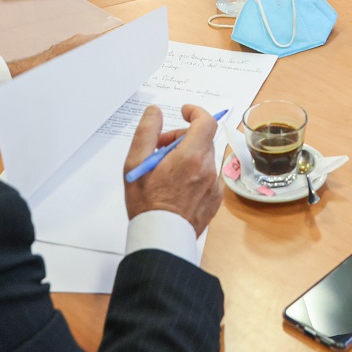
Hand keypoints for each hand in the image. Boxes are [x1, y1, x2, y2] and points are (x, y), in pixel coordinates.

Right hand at [124, 103, 222, 233]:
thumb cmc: (147, 203)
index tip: (184, 112)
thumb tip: (155, 112)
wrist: (161, 239)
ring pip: (204, 158)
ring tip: (166, 172)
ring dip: (188, 156)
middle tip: (161, 148)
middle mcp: (208, 169)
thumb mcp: (136, 164)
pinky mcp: (216, 199)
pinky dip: (195, 174)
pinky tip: (177, 187)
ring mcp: (214, 186)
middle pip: (202, 140)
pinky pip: (208, 176)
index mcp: (191, 157)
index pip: (206, 122)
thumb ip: (146, 132)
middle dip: (182, 138)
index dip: (196, 112)